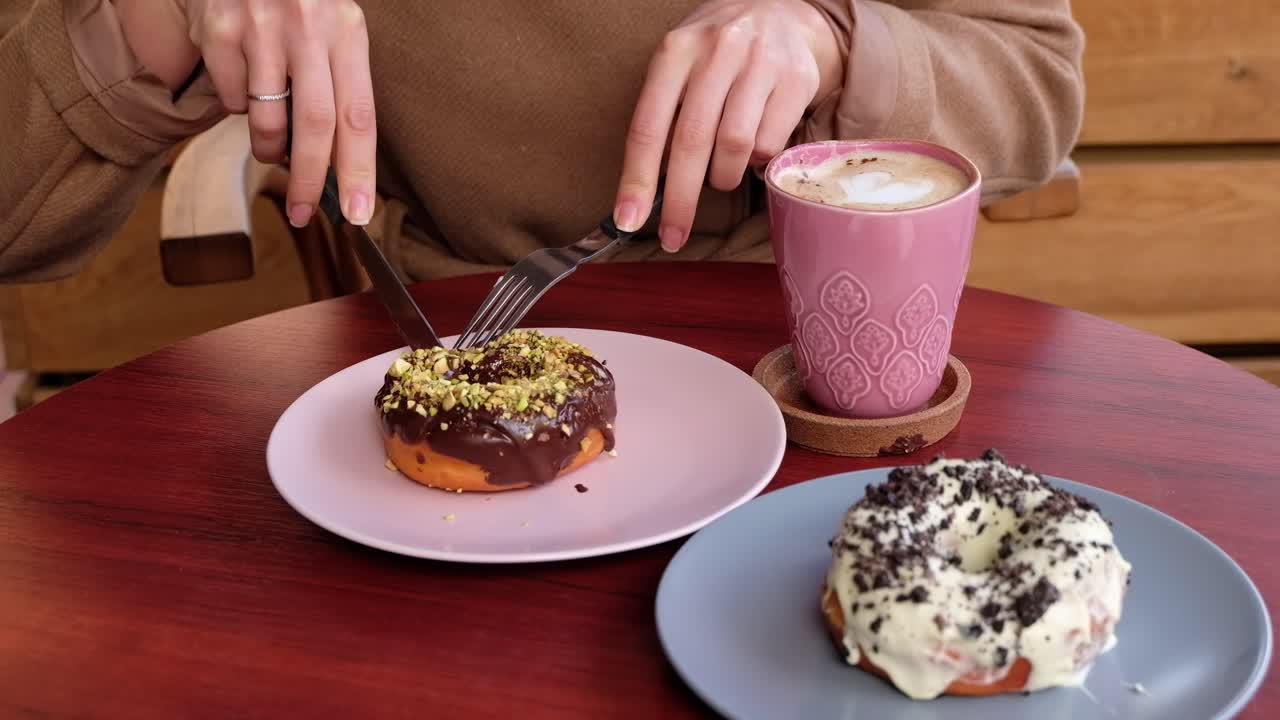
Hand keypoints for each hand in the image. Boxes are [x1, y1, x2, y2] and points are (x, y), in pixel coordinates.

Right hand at [115, 1, 374, 227]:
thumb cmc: (300, 4)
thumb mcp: (333, 29)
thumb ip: (341, 85)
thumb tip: (340, 164)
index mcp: (346, 31)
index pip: (359, 116)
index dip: (359, 170)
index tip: (357, 212)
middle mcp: (307, 27)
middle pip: (314, 126)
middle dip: (309, 179)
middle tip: (303, 213)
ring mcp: (259, 28)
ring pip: (266, 119)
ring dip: (269, 149)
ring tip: (272, 148)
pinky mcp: (219, 31)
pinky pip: (232, 98)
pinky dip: (240, 107)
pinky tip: (246, 81)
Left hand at [611, 0, 840, 250]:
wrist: (782, 10)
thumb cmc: (719, 53)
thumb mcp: (681, 66)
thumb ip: (664, 115)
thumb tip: (646, 187)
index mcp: (675, 51)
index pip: (648, 125)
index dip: (636, 179)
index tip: (628, 220)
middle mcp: (717, 51)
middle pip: (691, 142)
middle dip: (680, 200)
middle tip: (673, 236)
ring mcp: (760, 62)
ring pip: (734, 146)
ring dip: (724, 176)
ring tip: (722, 174)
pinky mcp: (796, 79)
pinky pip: (771, 143)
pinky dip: (757, 161)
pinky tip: (753, 149)